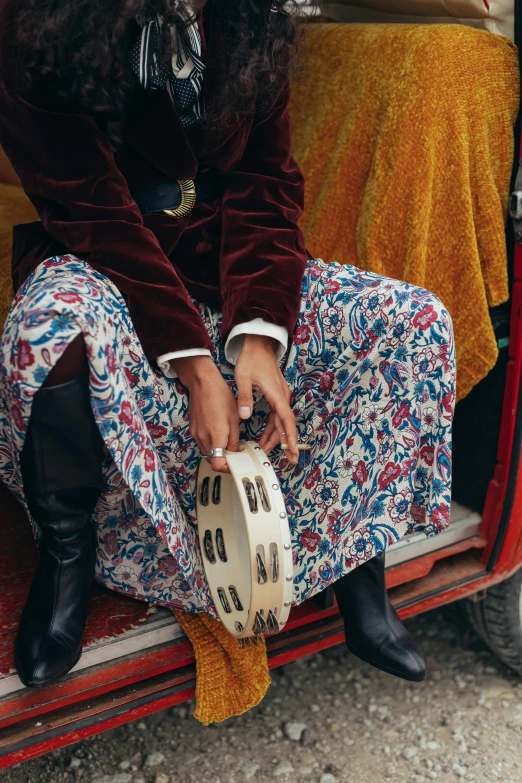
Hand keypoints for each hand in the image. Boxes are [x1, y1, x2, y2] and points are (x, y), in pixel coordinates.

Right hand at [172, 355, 238, 472]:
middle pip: (212, 460)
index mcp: (216, 435)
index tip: (236, 464)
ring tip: (228, 441)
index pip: (218, 465)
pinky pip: (203, 443)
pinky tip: (219, 433)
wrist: (202, 382)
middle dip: (224, 460)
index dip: (227, 468)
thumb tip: (236, 453)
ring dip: (218, 452)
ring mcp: (196, 434)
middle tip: (235, 453)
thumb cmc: (220, 395)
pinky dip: (211, 443)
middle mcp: (203, 437)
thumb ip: (234, 439)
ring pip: (207, 452)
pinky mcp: (193, 429)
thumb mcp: (234, 418)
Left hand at [235, 334, 297, 463]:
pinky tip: (266, 436)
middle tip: (287, 460)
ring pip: (281, 421)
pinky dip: (272, 427)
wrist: (258, 344)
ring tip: (267, 450)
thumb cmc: (251, 359)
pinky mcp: (277, 395)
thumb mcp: (243, 377)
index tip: (294, 452)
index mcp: (276, 394)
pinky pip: (277, 415)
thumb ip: (244, 398)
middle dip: (285, 443)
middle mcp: (282, 396)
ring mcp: (280, 396)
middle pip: (285, 424)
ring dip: (276, 436)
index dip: (290, 438)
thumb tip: (244, 416)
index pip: (286, 421)